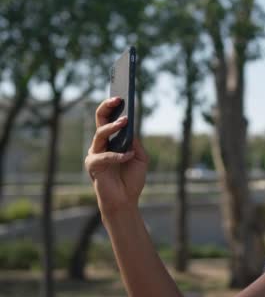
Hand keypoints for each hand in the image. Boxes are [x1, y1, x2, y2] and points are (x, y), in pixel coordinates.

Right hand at [84, 97, 148, 215]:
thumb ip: (135, 143)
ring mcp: (95, 154)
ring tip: (124, 121)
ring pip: (100, 134)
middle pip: (99, 121)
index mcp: (111, 141)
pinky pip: (104, 156)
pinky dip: (117, 156)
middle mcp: (101, 145)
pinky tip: (128, 156)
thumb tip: (130, 128)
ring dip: (112, 127)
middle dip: (107, 108)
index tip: (122, 96)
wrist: (126, 201)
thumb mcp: (140, 157)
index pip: (109, 119)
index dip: (113, 107)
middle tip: (118, 100)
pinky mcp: (93, 166)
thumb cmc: (132, 180)